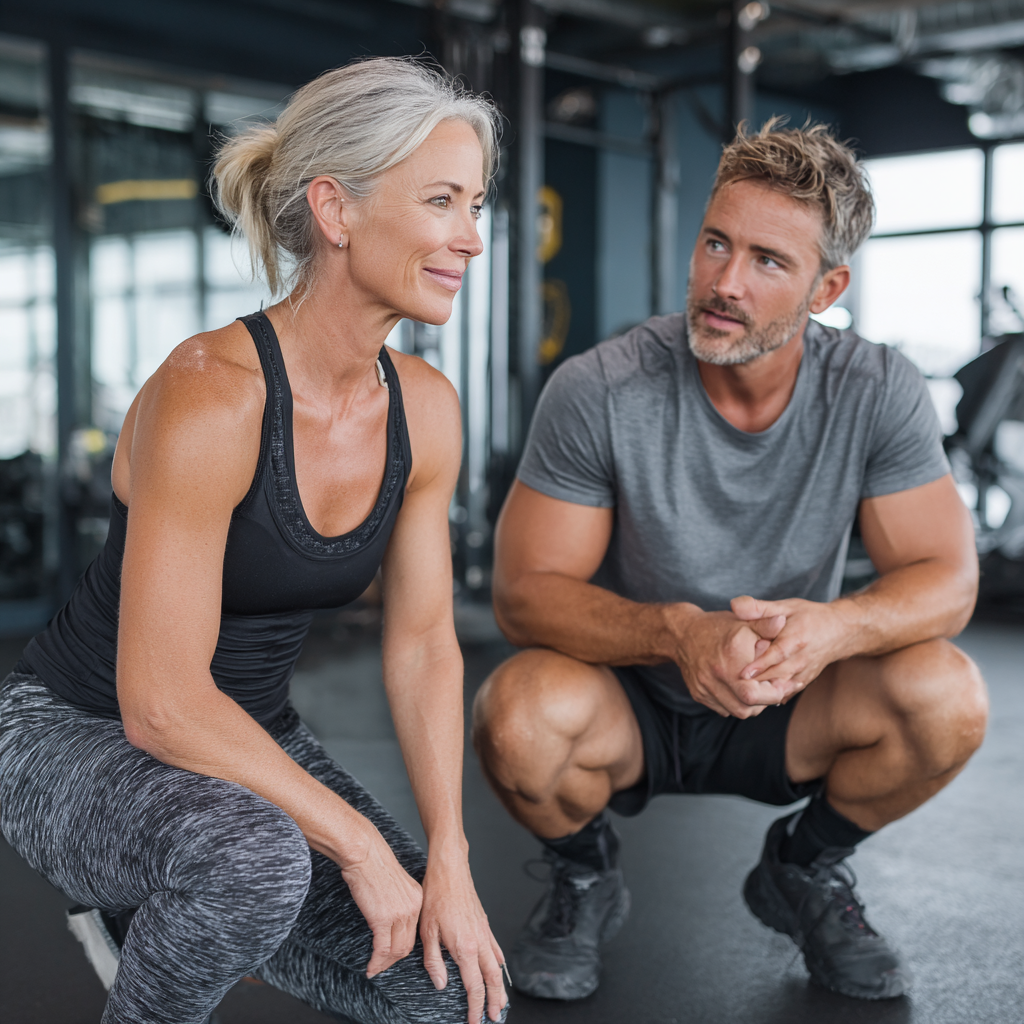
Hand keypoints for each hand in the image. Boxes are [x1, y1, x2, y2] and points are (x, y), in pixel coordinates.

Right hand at [338, 821, 424, 978]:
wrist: (364, 853)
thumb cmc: (372, 863)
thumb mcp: (393, 883)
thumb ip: (395, 900)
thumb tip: (386, 916)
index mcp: (417, 898)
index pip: (413, 931)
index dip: (401, 947)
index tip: (390, 954)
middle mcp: (413, 907)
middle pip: (407, 945)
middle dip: (393, 960)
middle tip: (381, 966)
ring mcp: (400, 914)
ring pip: (396, 951)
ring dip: (384, 964)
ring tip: (374, 968)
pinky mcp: (384, 919)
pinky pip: (382, 950)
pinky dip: (376, 962)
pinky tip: (370, 967)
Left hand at [420, 850, 506, 1023]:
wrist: (450, 870)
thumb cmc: (436, 896)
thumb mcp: (427, 931)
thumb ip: (434, 962)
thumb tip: (442, 983)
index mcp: (465, 948)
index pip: (474, 986)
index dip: (475, 1007)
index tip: (474, 1021)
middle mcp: (479, 942)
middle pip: (492, 980)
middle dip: (495, 1002)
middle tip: (495, 1019)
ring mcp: (484, 932)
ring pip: (497, 966)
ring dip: (500, 986)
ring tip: (500, 1002)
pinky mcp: (484, 923)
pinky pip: (495, 948)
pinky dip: (499, 963)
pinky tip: (499, 967)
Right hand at [667, 605, 789, 716]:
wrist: (682, 633)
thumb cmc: (717, 627)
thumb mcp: (744, 621)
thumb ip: (765, 624)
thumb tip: (782, 621)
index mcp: (731, 657)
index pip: (756, 692)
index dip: (774, 692)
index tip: (783, 684)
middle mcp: (716, 675)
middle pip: (747, 707)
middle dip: (765, 701)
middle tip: (773, 689)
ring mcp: (705, 687)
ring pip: (736, 711)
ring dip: (751, 706)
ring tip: (759, 690)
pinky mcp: (698, 694)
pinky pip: (723, 709)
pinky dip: (736, 704)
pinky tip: (741, 690)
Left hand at [731, 595, 852, 698]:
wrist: (840, 631)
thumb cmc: (810, 616)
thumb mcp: (785, 607)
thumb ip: (760, 608)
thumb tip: (735, 606)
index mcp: (796, 639)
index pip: (776, 654)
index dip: (760, 665)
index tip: (743, 673)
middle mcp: (801, 659)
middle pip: (777, 675)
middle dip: (757, 682)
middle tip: (735, 686)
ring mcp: (804, 673)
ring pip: (782, 687)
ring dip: (764, 692)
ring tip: (744, 695)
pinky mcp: (804, 681)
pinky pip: (787, 692)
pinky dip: (773, 696)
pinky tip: (758, 698)